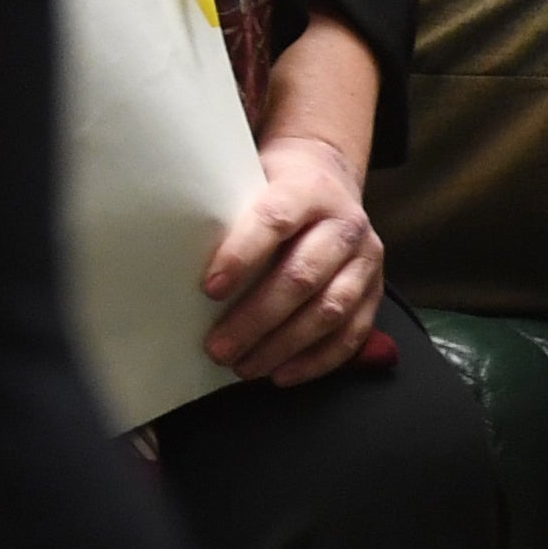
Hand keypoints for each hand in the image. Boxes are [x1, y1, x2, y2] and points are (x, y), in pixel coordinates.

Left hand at [202, 134, 384, 384]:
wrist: (328, 174)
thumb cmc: (272, 183)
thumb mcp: (249, 178)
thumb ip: (225, 208)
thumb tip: (171, 251)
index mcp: (307, 190)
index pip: (274, 221)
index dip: (242, 256)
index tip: (209, 290)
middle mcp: (345, 225)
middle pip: (302, 276)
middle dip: (257, 318)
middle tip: (218, 348)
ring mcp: (367, 260)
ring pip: (330, 310)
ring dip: (284, 345)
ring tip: (244, 367)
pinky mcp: (376, 290)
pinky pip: (353, 332)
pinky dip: (318, 360)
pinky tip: (283, 375)